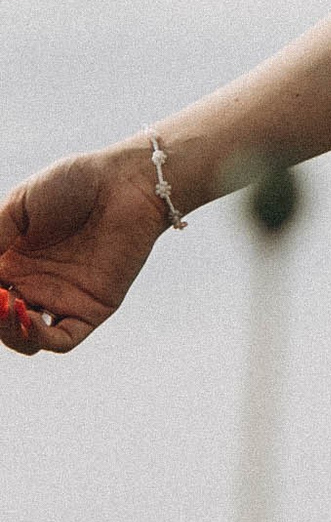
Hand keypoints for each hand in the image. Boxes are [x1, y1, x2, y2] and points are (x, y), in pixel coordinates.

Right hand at [0, 149, 167, 354]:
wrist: (127, 181)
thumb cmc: (74, 182)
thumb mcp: (18, 206)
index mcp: (10, 261)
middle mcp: (31, 284)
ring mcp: (60, 298)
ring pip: (23, 338)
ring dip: (7, 331)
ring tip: (7, 303)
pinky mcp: (91, 308)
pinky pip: (62, 339)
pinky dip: (38, 338)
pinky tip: (28, 316)